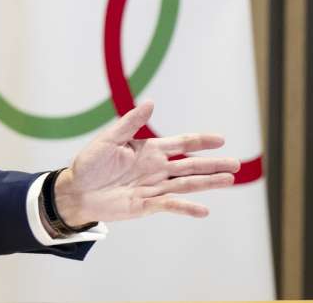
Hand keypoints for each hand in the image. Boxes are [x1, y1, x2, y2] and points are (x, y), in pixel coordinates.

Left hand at [53, 101, 239, 223]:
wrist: (76, 191)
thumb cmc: (89, 163)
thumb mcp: (108, 139)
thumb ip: (130, 123)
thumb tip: (151, 102)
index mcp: (149, 150)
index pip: (181, 144)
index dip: (200, 141)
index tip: (221, 139)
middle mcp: (156, 169)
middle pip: (190, 165)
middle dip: (213, 164)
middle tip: (236, 164)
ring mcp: (153, 188)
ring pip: (186, 185)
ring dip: (208, 183)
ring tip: (230, 180)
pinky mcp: (146, 205)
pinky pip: (170, 205)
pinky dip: (186, 208)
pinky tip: (203, 210)